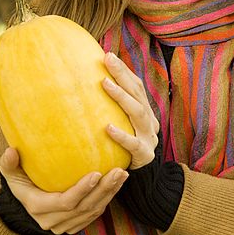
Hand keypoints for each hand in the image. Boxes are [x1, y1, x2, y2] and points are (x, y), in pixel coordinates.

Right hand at [0, 147, 127, 234]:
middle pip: (84, 207)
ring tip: (123, 174)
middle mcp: (53, 221)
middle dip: (104, 190)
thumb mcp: (11, 175)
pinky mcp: (76, 224)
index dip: (82, 190)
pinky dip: (107, 199)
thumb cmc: (20, 183)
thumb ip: (9, 164)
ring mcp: (66, 225)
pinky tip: (118, 183)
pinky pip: (95, 214)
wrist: (26, 206)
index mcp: (39, 207)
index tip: (96, 173)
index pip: (65, 202)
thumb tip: (11, 150)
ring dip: (110, 193)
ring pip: (93, 212)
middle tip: (119, 171)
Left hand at [102, 52, 159, 169]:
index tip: (107, 55)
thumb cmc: (123, 149)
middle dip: (122, 75)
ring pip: (138, 113)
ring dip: (122, 97)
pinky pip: (133, 145)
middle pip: (137, 93)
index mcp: (145, 111)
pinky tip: (107, 128)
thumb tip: (84, 87)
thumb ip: (109, 109)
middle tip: (107, 59)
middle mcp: (149, 121)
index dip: (124, 70)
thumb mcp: (121, 126)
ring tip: (105, 84)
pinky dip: (121, 136)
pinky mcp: (144, 155)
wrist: (144, 180)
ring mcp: (149, 137)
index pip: (136, 86)